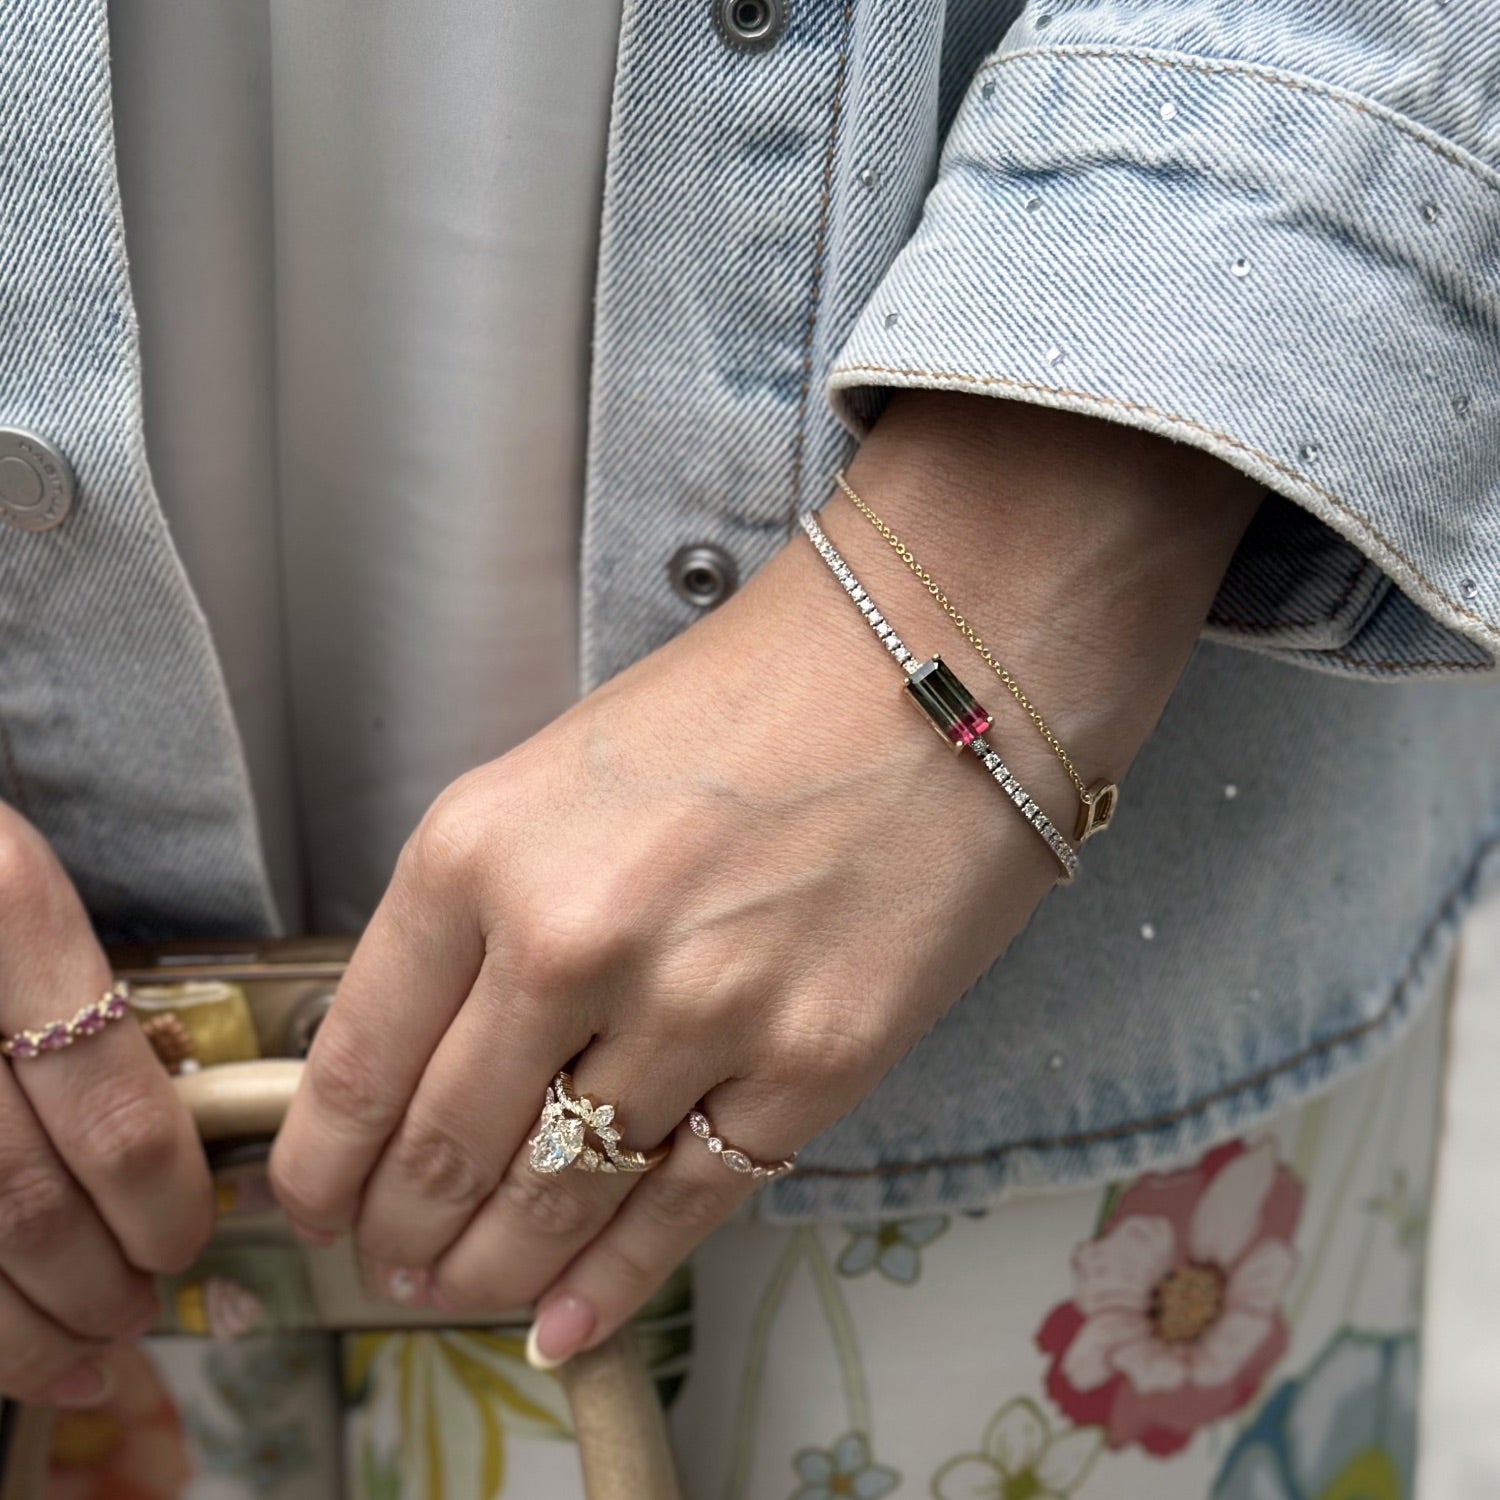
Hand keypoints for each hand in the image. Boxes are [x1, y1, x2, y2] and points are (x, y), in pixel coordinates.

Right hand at [0, 803, 212, 1404]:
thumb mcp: (16, 884)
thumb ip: (82, 1000)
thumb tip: (167, 1140)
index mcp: (6, 915)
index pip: (115, 1111)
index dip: (163, 1204)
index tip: (186, 1238)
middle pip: (25, 1204)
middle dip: (97, 1285)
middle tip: (138, 1311)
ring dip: (20, 1334)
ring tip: (75, 1356)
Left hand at [269, 394, 1261, 1364]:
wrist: (934, 667)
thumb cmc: (746, 701)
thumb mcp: (561, 777)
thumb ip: (484, 912)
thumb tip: (430, 1054)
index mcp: (481, 849)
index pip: (358, 1060)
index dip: (324, 1163)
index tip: (321, 1202)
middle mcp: (573, 936)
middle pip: (448, 1150)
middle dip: (405, 1229)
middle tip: (397, 1256)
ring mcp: (700, 1007)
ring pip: (560, 1195)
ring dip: (495, 1267)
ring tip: (467, 1288)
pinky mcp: (816, 1060)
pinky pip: (686, 1206)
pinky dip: (614, 1282)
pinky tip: (566, 1320)